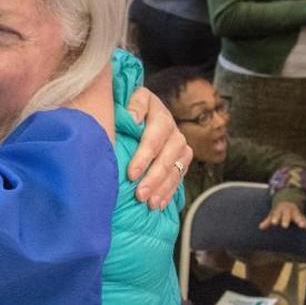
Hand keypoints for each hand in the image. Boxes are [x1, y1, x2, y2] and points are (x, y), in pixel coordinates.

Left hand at [126, 88, 193, 209]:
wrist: (136, 111)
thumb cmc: (124, 108)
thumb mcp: (126, 100)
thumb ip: (131, 106)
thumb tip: (133, 118)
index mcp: (159, 113)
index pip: (154, 137)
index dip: (144, 156)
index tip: (131, 174)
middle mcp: (173, 130)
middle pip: (168, 156)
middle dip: (154, 177)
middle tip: (140, 195)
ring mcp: (179, 145)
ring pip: (176, 168)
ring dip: (163, 188)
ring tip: (151, 204)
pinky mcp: (181, 159)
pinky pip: (179, 177)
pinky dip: (169, 192)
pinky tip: (159, 204)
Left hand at [259, 201, 305, 229]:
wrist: (288, 201)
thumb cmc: (279, 211)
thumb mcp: (273, 214)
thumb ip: (267, 221)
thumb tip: (260, 227)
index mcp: (279, 210)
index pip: (276, 214)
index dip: (275, 218)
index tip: (273, 223)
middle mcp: (287, 210)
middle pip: (286, 215)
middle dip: (285, 220)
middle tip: (284, 226)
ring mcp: (295, 212)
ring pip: (297, 216)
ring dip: (299, 221)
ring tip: (301, 226)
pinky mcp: (301, 215)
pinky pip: (304, 218)